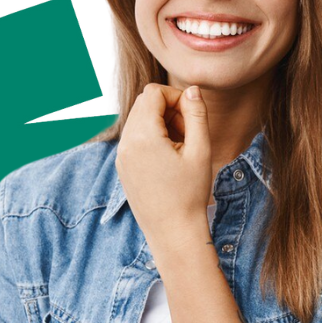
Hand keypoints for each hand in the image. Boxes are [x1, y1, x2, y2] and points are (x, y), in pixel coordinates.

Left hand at [115, 83, 211, 258]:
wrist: (173, 233)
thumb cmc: (190, 194)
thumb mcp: (201, 150)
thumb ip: (197, 114)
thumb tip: (193, 89)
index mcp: (143, 136)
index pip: (154, 93)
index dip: (177, 97)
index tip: (193, 117)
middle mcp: (125, 143)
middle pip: (144, 103)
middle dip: (168, 109)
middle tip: (188, 133)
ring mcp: (121, 156)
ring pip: (139, 119)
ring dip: (160, 123)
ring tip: (180, 147)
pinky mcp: (122, 167)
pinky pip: (134, 138)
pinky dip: (152, 138)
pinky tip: (169, 159)